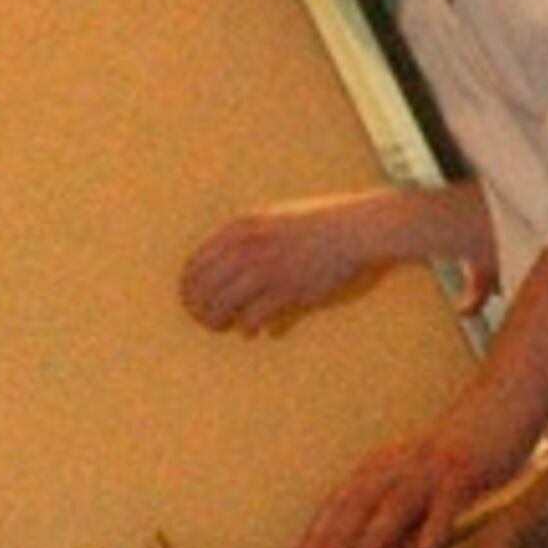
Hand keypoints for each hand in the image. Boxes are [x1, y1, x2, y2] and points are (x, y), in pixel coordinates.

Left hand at [181, 197, 388, 331]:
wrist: (357, 229)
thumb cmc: (318, 223)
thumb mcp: (274, 217)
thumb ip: (246, 235)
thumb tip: (227, 256)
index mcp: (239, 228)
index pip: (193, 266)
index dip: (189, 290)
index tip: (196, 303)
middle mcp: (247, 249)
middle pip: (202, 290)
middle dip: (201, 311)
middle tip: (211, 321)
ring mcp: (267, 270)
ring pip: (222, 307)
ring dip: (220, 323)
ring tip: (229, 327)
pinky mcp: (287, 291)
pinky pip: (251, 319)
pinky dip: (249, 328)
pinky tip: (255, 330)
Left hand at [277, 416, 518, 547]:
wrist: (504, 399)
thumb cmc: (462, 450)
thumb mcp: (424, 485)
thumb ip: (400, 522)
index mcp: (383, 467)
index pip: (339, 505)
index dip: (315, 536)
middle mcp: (399, 466)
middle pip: (357, 505)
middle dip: (332, 541)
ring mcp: (432, 467)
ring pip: (396, 505)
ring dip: (373, 538)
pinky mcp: (466, 468)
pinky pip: (449, 499)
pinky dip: (436, 523)